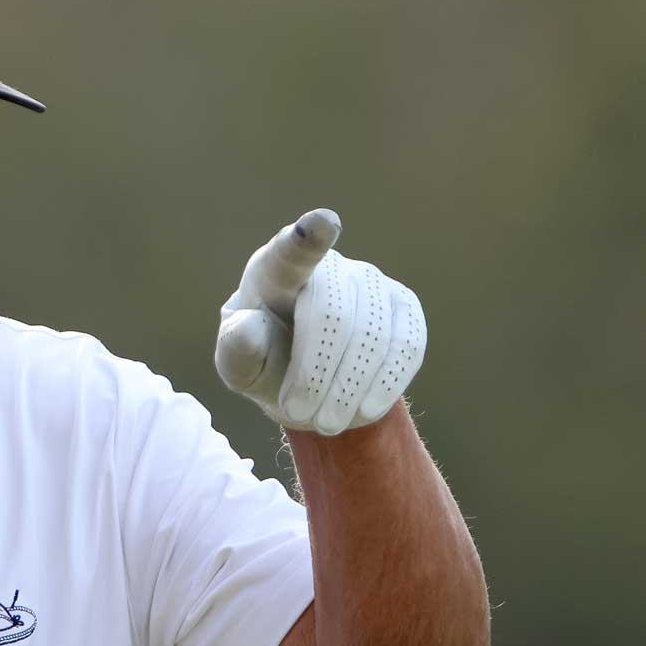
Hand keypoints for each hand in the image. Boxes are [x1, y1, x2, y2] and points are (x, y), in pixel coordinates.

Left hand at [214, 209, 426, 435]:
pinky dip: (385, 384)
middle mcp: (329, 266)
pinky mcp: (403, 307)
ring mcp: (370, 282)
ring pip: (374, 335)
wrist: (308, 380)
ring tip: (325, 421)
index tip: (321, 224)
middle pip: (334, 315)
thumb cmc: (264, 362)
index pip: (291, 252)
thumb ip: (237, 348)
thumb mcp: (238, 365)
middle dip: (317, 373)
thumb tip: (253, 326)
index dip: (307, 239)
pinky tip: (362, 408)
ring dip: (349, 388)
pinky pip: (408, 345)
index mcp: (277, 270)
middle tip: (298, 414)